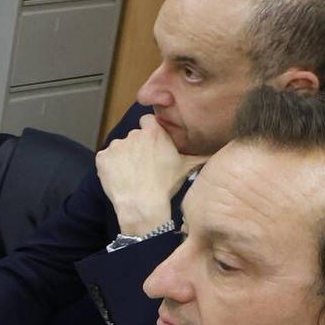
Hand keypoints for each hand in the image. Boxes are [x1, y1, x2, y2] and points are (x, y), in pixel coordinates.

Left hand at [96, 115, 196, 235]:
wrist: (142, 204)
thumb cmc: (165, 185)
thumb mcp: (187, 167)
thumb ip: (201, 154)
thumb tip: (222, 149)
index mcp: (154, 132)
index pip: (148, 120)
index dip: (149, 131)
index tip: (152, 143)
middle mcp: (134, 134)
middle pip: (134, 136)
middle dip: (137, 147)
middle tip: (144, 164)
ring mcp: (116, 145)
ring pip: (120, 148)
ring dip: (123, 157)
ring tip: (132, 174)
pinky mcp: (102, 158)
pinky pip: (105, 159)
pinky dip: (110, 167)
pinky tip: (119, 178)